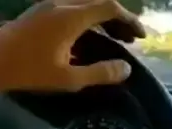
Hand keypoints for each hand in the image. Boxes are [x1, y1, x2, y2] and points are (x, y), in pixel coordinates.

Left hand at [0, 0, 145, 92]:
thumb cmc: (29, 71)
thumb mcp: (69, 79)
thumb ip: (100, 73)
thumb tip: (126, 69)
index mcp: (70, 17)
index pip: (109, 8)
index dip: (130, 20)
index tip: (142, 37)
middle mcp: (61, 5)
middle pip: (99, 3)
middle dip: (120, 19)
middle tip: (132, 40)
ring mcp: (49, 6)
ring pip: (86, 5)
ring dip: (105, 20)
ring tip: (117, 40)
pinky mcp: (41, 13)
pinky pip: (74, 9)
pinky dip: (90, 21)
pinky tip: (92, 39)